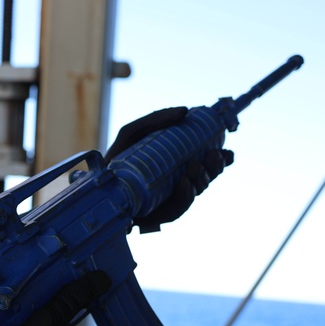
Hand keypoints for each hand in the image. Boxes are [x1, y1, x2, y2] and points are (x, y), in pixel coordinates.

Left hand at [105, 106, 233, 232]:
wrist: (97, 184)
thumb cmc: (117, 158)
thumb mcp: (133, 133)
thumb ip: (155, 119)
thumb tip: (184, 110)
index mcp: (179, 162)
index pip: (208, 160)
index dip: (223, 156)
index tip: (227, 147)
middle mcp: (180, 181)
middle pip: (209, 175)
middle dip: (217, 166)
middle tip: (213, 155)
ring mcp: (172, 198)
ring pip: (198, 190)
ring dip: (203, 179)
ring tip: (194, 167)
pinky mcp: (162, 214)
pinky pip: (181, 208)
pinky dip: (186, 195)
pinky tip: (185, 184)